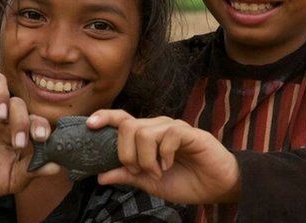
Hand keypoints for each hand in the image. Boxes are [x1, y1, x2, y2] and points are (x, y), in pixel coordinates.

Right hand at [0, 72, 58, 197]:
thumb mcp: (12, 179)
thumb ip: (32, 171)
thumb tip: (57, 166)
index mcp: (18, 128)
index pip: (35, 117)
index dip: (41, 125)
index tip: (41, 140)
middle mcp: (1, 114)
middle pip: (17, 102)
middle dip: (22, 120)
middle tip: (19, 142)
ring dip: (1, 94)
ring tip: (0, 116)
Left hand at [87, 110, 240, 203]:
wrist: (216, 187)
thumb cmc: (185, 181)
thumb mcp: (150, 183)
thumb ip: (127, 175)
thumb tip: (100, 176)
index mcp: (146, 136)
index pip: (121, 120)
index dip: (105, 117)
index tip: (89, 125)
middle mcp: (157, 127)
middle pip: (128, 126)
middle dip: (126, 153)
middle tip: (140, 170)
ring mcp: (172, 127)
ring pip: (144, 132)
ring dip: (146, 159)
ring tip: (158, 171)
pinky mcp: (189, 132)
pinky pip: (168, 135)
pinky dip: (164, 155)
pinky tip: (170, 164)